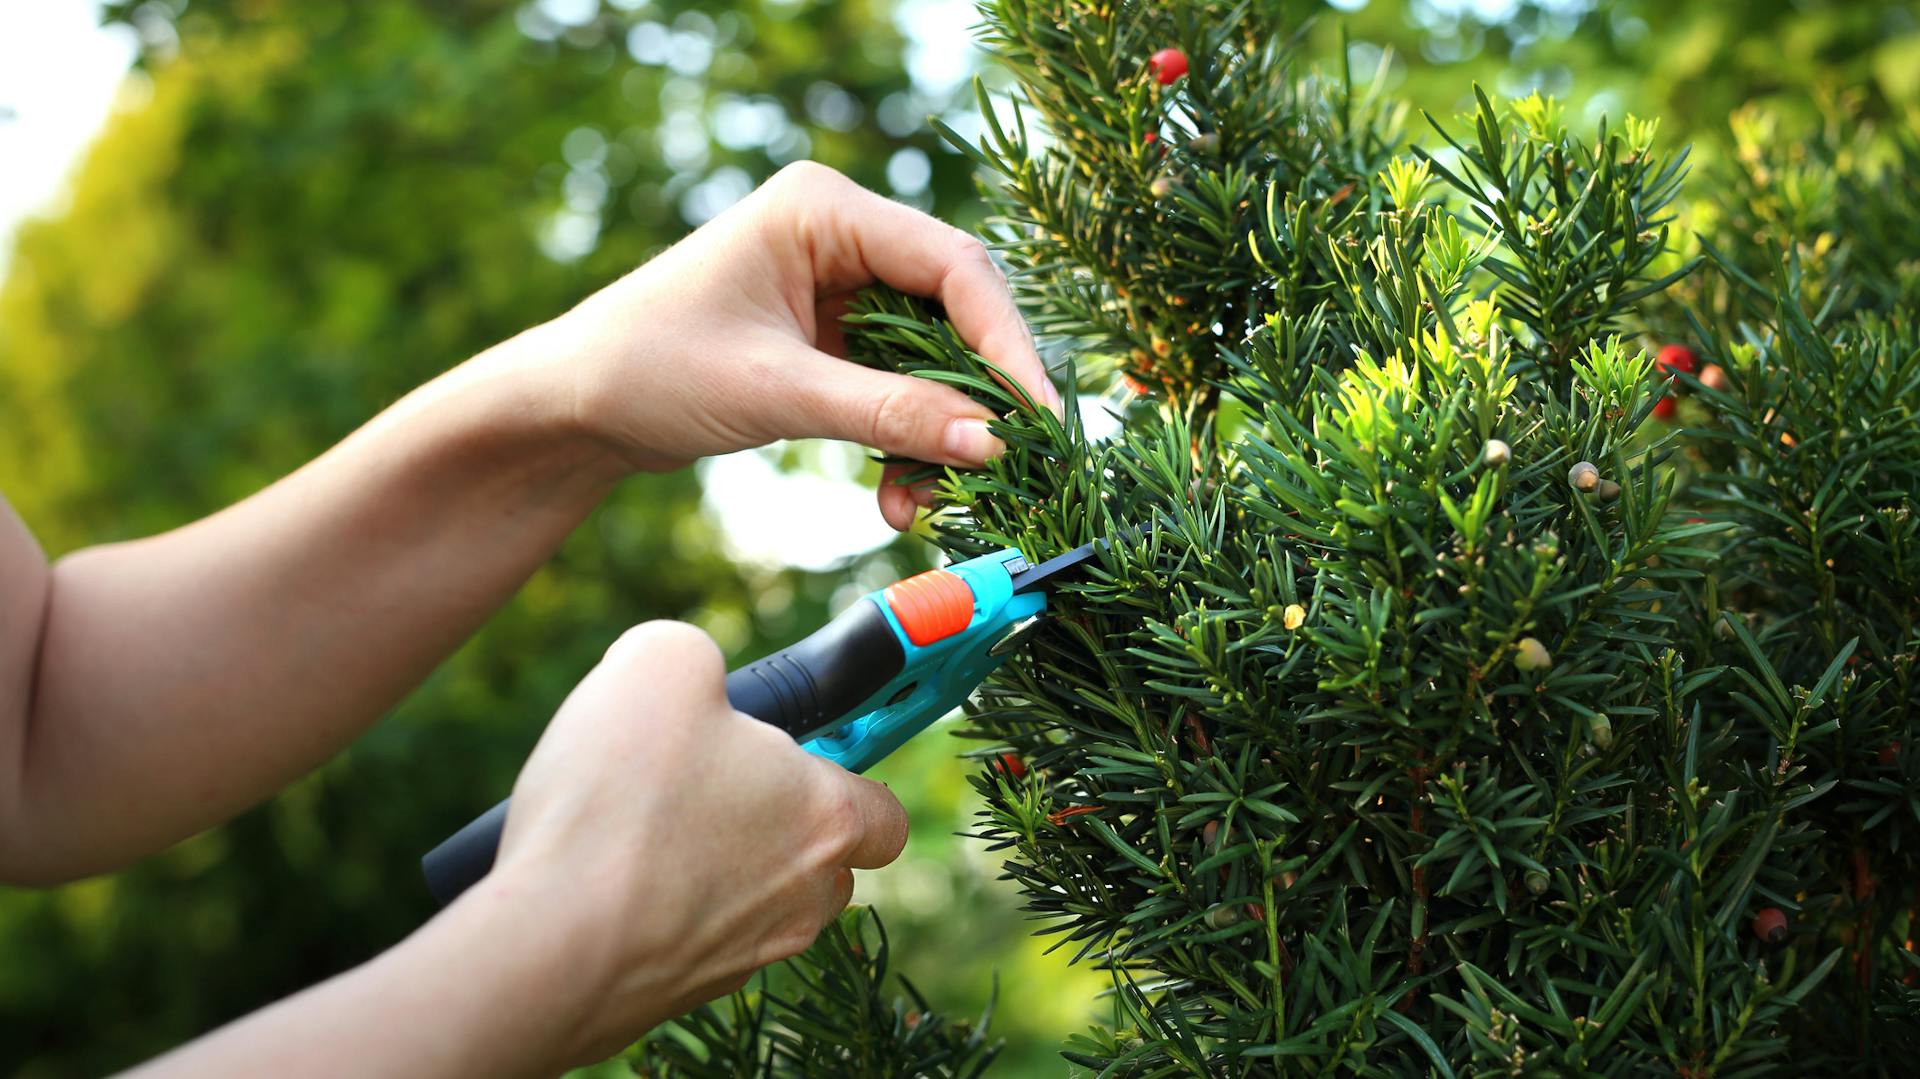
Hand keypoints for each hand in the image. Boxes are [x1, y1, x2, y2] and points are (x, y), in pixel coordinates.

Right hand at [475, 621, 908, 1065]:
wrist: (544, 949)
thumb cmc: (618, 803)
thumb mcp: (660, 666)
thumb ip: (700, 656)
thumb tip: (692, 676)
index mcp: (825, 818)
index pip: (885, 811)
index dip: (844, 770)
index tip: (796, 748)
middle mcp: (802, 899)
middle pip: (816, 858)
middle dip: (767, 817)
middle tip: (695, 779)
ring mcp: (743, 957)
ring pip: (752, 901)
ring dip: (711, 865)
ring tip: (636, 829)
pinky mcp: (680, 995)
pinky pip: (687, 940)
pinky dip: (657, 910)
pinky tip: (600, 879)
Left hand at [550, 161, 1058, 529]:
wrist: (572, 407)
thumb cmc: (649, 371)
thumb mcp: (777, 393)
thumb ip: (888, 415)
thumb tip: (992, 444)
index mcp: (824, 208)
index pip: (953, 266)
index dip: (1005, 344)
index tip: (1037, 419)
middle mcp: (841, 234)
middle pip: (955, 312)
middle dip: (975, 399)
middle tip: (1007, 468)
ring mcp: (837, 284)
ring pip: (933, 359)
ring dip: (939, 434)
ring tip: (928, 504)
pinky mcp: (831, 336)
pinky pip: (899, 387)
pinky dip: (905, 442)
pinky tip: (896, 498)